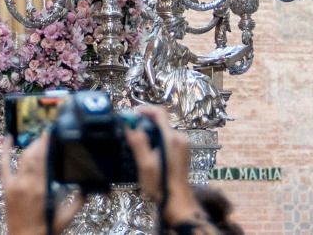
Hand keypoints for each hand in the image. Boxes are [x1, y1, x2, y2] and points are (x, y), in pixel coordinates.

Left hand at [0, 135, 81, 234]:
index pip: (42, 157)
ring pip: (22, 158)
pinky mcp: (6, 188)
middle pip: (32, 154)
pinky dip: (5, 151)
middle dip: (40, 142)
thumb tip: (86, 188)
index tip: (52, 132)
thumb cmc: (43, 231)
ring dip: (30, 146)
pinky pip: (3, 165)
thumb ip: (78, 201)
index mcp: (40, 189)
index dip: (46, 142)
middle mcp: (24, 184)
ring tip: (38, 139)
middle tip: (48, 135)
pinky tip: (8, 139)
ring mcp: (13, 184)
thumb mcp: (65, 217)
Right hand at [124, 107, 201, 228]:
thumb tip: (130, 125)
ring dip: (149, 133)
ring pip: (163, 130)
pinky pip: (167, 139)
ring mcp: (183, 145)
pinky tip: (147, 153)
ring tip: (136, 145)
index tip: (131, 116)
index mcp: (171, 138)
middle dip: (144, 123)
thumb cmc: (161, 186)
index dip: (144, 110)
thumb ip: (138, 143)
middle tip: (130, 132)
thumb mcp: (145, 165)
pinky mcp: (182, 152)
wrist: (178, 202)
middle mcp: (180, 138)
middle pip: (160, 121)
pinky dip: (156, 140)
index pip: (159, 112)